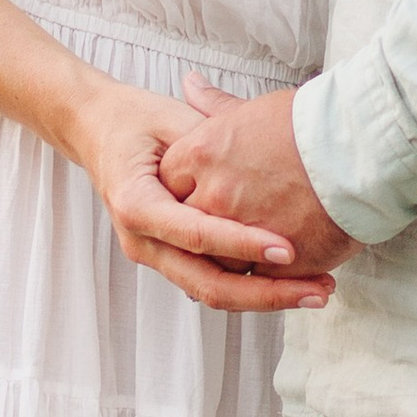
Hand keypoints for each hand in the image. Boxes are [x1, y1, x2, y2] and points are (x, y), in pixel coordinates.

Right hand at [73, 79, 336, 312]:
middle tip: (318, 288)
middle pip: (207, 284)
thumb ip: (211, 136)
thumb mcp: (173, 120)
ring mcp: (155, 254)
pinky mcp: (169, 257)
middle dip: (267, 292)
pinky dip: (251, 286)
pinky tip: (292, 283)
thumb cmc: (135, 120)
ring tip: (316, 290)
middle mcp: (142, 240)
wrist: (98, 132)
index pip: (198, 234)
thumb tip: (261, 141)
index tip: (289, 248)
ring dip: (266, 296)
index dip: (244, 243)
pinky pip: (211, 281)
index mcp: (137, 204)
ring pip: (212, 292)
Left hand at [160, 81, 358, 274]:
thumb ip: (214, 105)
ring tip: (258, 253)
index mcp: (203, 153)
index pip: (170, 183)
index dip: (185, 191)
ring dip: (233, 260)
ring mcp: (241, 232)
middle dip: (203, 231)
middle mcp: (214, 195)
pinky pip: (257, 282)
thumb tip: (189, 83)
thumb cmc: (314, 123)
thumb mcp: (254, 107)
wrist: (364, 149)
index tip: (202, 194)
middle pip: (189, 226)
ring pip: (218, 261)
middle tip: (225, 229)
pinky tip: (283, 269)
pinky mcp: (273, 262)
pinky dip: (267, 279)